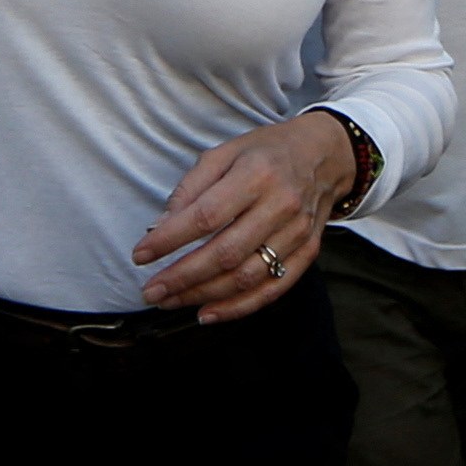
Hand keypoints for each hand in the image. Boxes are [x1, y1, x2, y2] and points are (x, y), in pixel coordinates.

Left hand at [135, 111, 352, 322]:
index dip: (169, 240)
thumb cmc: (266, 152)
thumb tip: (160, 227)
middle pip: (225, 253)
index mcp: (256, 174)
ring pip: (246, 277)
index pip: (205, 216)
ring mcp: (298, 232)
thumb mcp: (224, 153)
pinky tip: (208, 313)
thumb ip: (191, 188)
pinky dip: (238, 307)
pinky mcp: (308, 252)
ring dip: (204, 295)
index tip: (141, 255)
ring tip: (171, 301)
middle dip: (182, 277)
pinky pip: (273, 289)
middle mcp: (281, 205)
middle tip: (151, 291)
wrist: (324, 154)